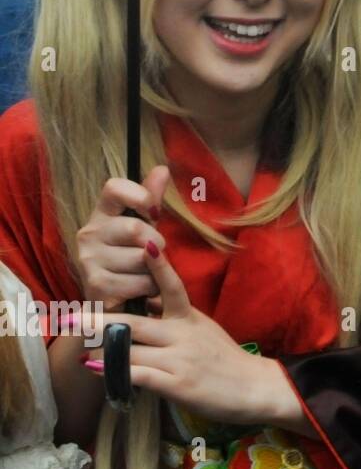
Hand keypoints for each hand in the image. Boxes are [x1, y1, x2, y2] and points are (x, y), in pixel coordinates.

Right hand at [75, 166, 170, 310]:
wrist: (113, 300)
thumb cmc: (130, 257)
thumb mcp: (144, 225)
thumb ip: (151, 199)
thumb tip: (162, 168)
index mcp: (101, 213)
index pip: (113, 187)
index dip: (140, 195)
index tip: (154, 211)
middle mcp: (89, 233)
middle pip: (136, 228)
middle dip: (157, 243)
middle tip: (152, 253)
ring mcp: (88, 259)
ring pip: (141, 258)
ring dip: (154, 269)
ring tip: (143, 272)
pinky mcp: (95, 285)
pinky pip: (140, 282)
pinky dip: (149, 287)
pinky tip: (138, 288)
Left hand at [79, 242, 290, 426]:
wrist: (254, 387)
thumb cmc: (226, 359)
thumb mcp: (203, 331)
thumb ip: (175, 318)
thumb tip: (147, 301)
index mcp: (190, 318)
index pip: (173, 286)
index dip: (159, 265)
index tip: (145, 244)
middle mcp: (182, 334)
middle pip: (134, 322)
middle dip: (98, 321)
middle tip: (69, 317)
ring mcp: (179, 359)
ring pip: (131, 350)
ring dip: (101, 351)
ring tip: (80, 351)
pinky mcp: (178, 384)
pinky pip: (140, 374)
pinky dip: (115, 372)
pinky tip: (98, 370)